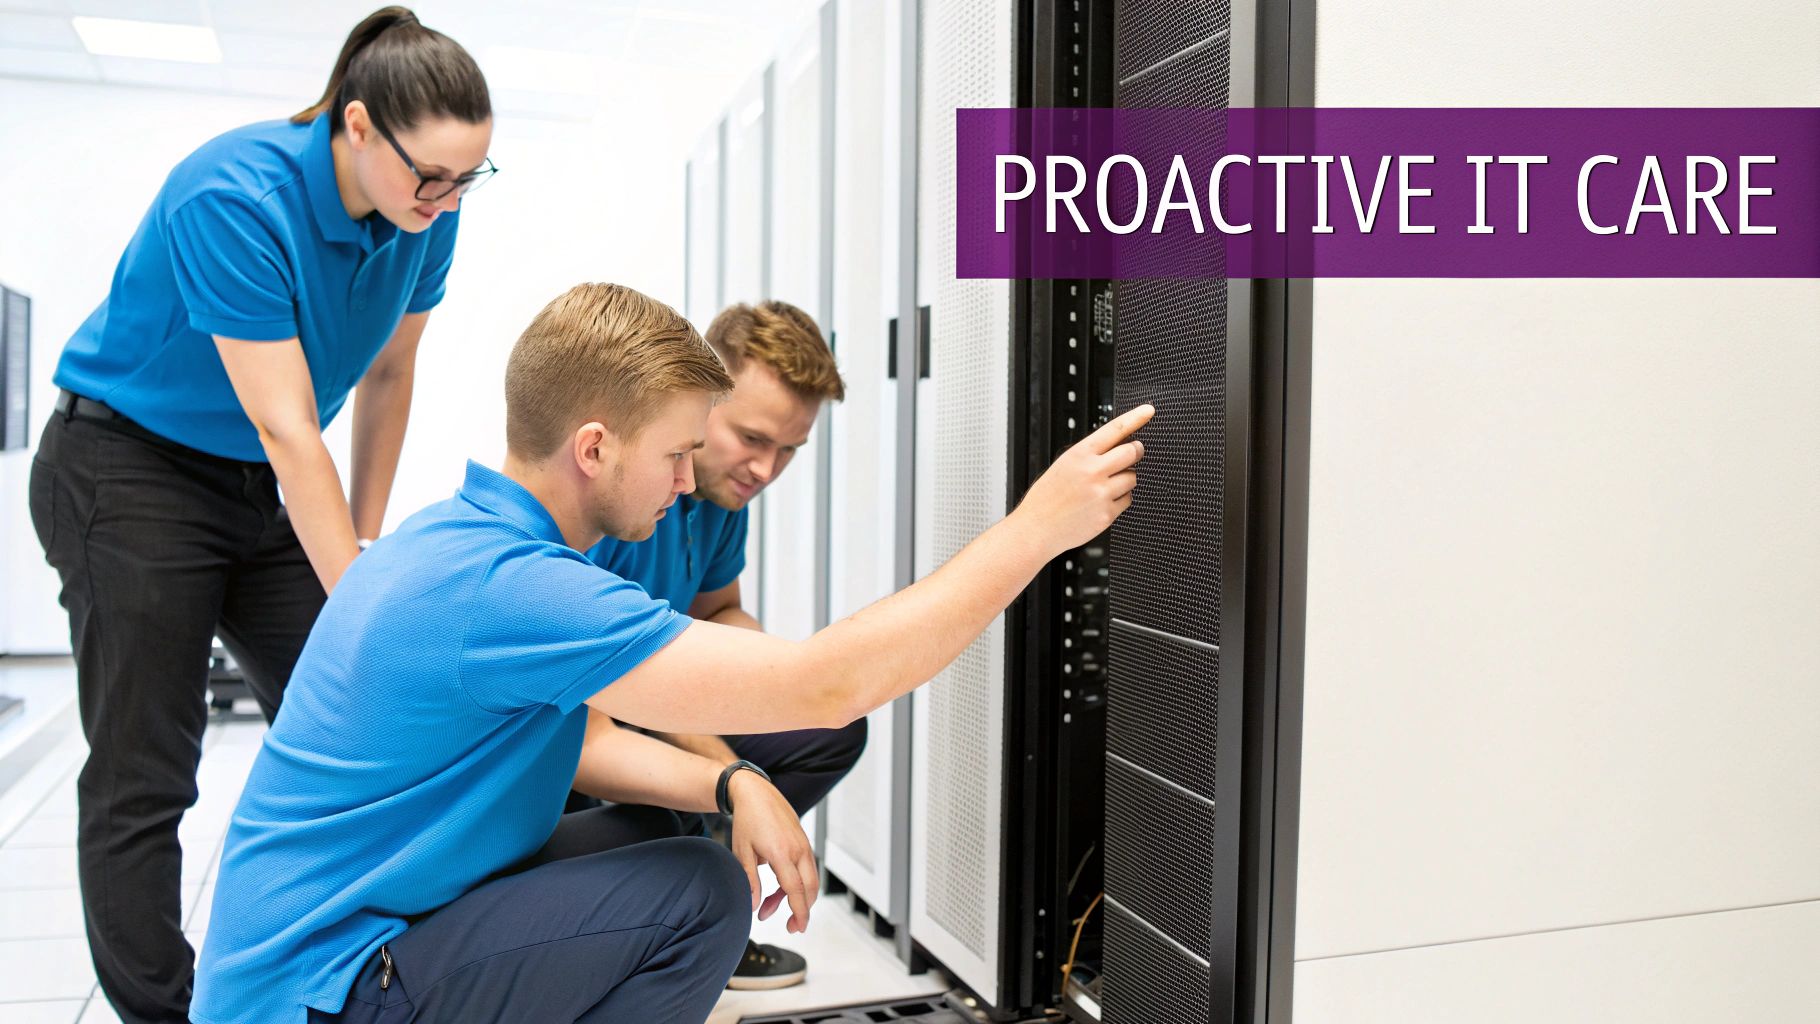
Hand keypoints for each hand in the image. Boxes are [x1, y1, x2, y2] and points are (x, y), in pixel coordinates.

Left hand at [727, 771, 819, 933]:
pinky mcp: (803, 842)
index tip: (798, 927)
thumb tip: (754, 907)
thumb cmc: (747, 820)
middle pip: (810, 888)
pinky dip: (798, 883)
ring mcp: (803, 845)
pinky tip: (779, 889)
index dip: (799, 912)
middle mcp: (798, 849)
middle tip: (791, 926)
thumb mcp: (742, 852)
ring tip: (771, 906)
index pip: (795, 890)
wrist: (756, 792)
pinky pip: (807, 868)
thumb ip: (750, 881)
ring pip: (811, 879)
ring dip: (797, 897)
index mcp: (781, 853)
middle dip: (803, 910)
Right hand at [1011, 403, 1153, 554]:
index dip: (1135, 417)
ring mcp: (1101, 493)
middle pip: (1132, 452)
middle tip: (1134, 452)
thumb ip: (1091, 455)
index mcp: (1079, 454)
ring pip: (1133, 477)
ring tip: (1105, 485)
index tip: (1148, 410)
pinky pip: (1127, 500)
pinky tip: (1101, 502)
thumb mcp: (1064, 465)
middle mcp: (1092, 471)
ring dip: (1126, 479)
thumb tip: (1122, 445)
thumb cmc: (1048, 497)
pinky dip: (1120, 499)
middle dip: (1136, 451)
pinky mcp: (1107, 514)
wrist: (1036, 528)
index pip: (1114, 429)